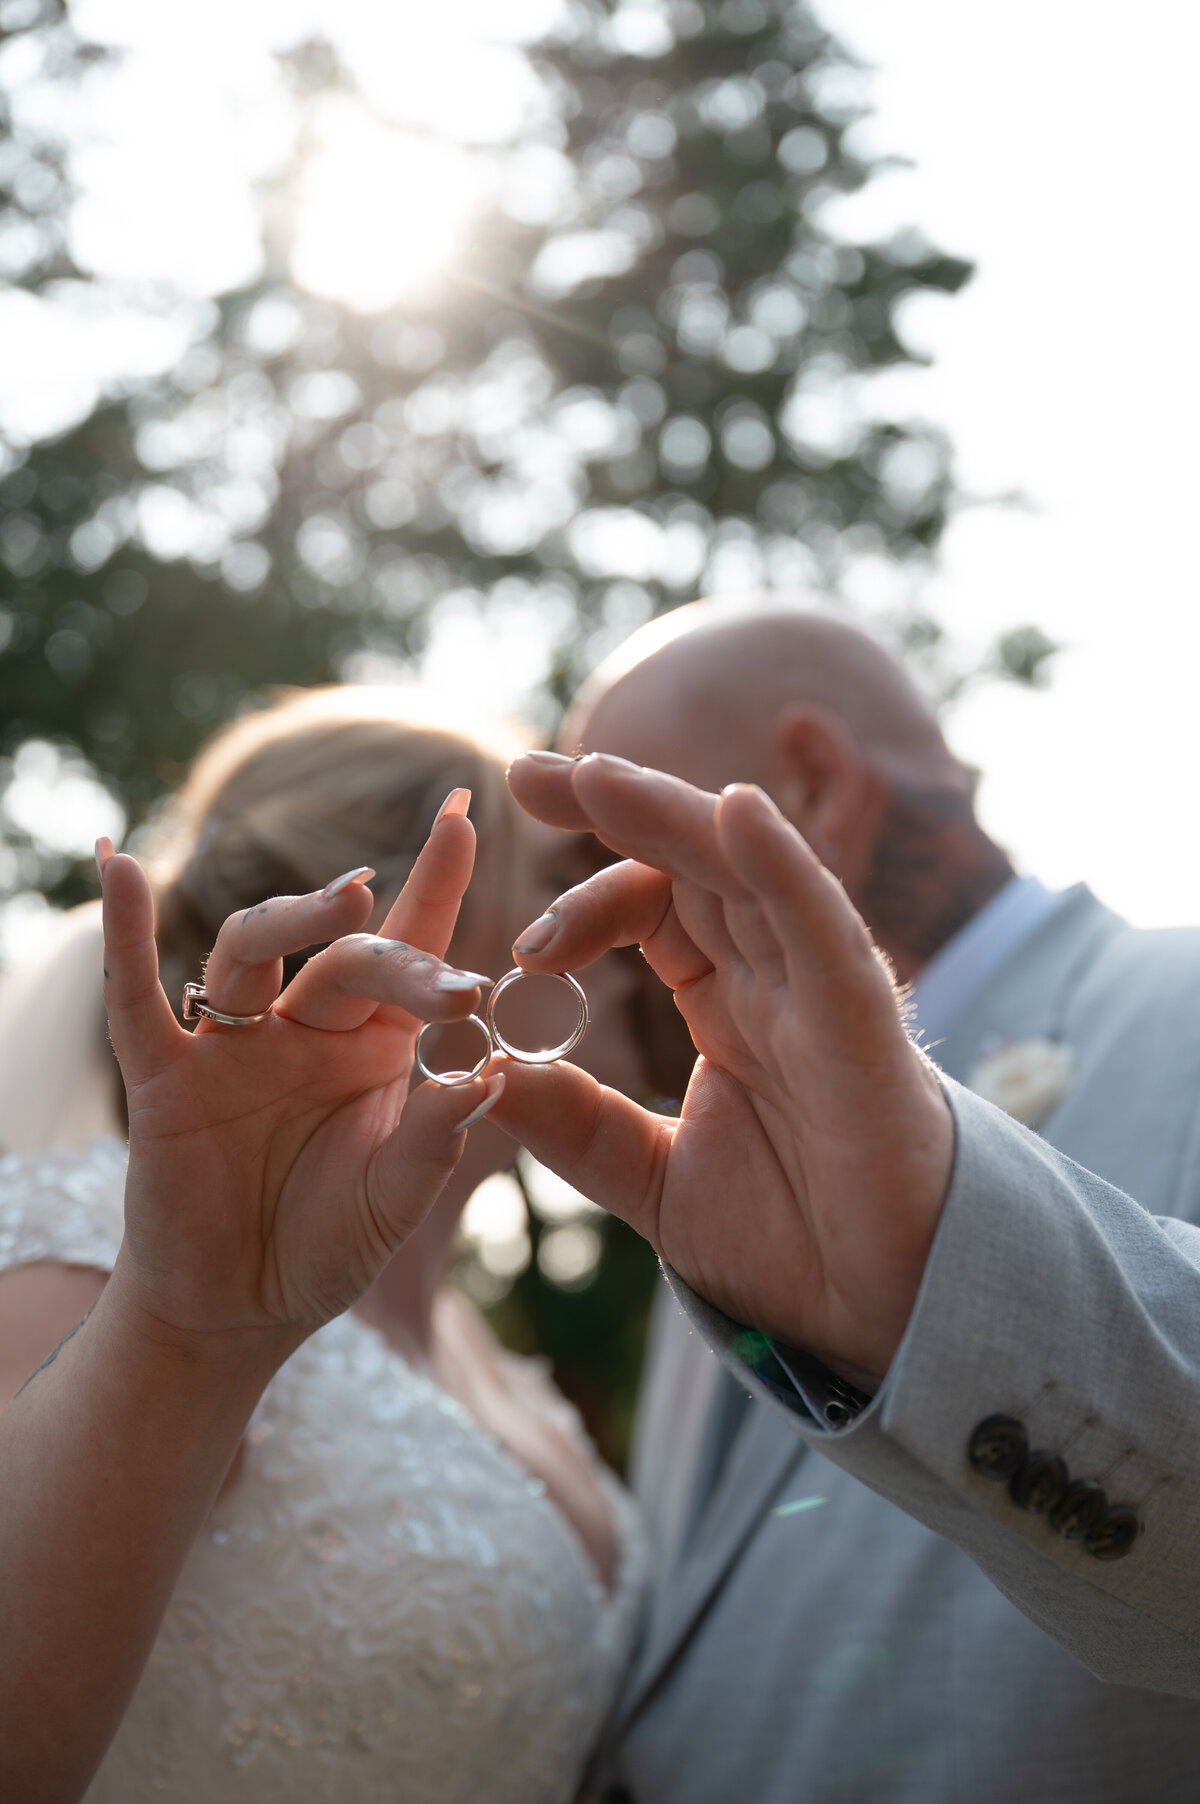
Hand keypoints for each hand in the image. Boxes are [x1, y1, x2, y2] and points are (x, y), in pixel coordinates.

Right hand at [97, 792, 501, 1355]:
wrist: (242, 1311)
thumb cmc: (328, 1243)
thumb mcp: (394, 1200)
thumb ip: (435, 1139)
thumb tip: (489, 1072)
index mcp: (375, 1044)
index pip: (410, 946)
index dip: (436, 881)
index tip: (466, 811)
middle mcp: (307, 1027)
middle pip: (345, 956)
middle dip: (398, 957)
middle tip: (453, 985)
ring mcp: (233, 1045)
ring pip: (251, 950)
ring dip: (294, 917)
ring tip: (349, 895)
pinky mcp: (165, 1079)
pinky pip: (136, 999)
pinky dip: (124, 936)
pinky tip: (120, 869)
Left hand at [497, 752, 953, 1387]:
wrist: (877, 1317)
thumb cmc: (788, 1242)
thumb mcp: (650, 1180)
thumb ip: (575, 1125)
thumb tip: (485, 1069)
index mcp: (730, 1006)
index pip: (653, 911)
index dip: (584, 902)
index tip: (517, 944)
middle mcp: (775, 979)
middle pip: (692, 863)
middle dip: (613, 809)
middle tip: (527, 770)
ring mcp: (819, 991)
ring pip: (748, 870)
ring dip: (673, 815)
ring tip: (593, 772)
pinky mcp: (864, 1022)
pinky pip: (823, 926)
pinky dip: (783, 866)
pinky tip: (736, 814)